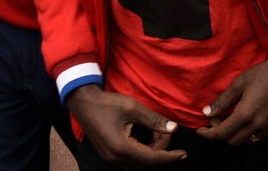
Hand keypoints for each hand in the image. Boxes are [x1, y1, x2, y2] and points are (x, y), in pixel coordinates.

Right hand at [66, 85, 184, 168]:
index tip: (183, 154)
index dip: (169, 157)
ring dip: (152, 151)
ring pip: (139, 163)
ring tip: (158, 132)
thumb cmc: (107, 104)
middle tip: (166, 130)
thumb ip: (154, 120)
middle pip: (146, 162)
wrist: (84, 104)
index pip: (151, 158)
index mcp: (121, 148)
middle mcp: (115, 158)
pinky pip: (131, 160)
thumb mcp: (133, 108)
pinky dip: (144, 152)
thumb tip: (173, 129)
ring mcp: (111, 159)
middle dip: (161, 150)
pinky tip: (149, 138)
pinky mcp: (110, 155)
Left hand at [198, 41, 267, 146]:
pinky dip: (247, 134)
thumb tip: (207, 112)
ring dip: (234, 135)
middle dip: (220, 134)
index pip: (221, 134)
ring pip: (245, 142)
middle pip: (232, 141)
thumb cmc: (263, 73)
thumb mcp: (239, 83)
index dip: (208, 135)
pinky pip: (258, 137)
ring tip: (230, 119)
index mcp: (245, 115)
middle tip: (216, 118)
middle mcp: (257, 125)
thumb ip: (222, 100)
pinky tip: (246, 120)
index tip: (200, 131)